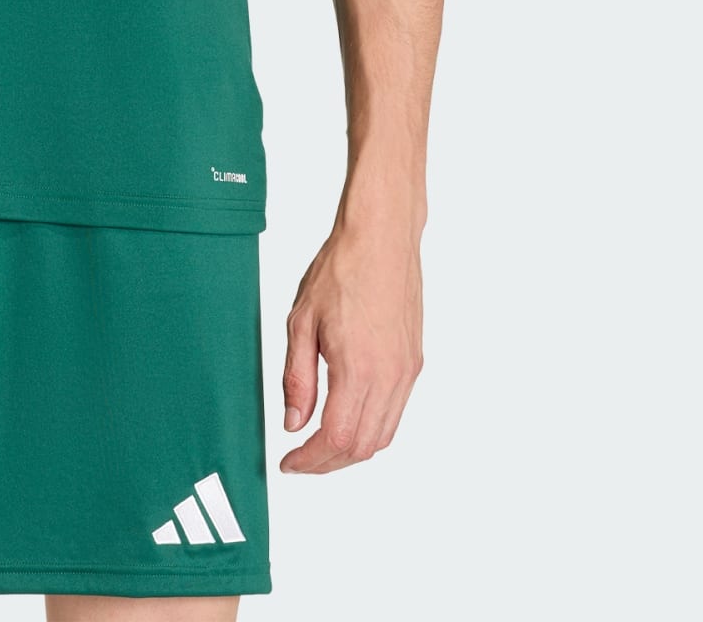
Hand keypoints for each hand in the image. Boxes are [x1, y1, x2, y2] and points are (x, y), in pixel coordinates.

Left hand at [280, 224, 422, 473]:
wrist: (381, 237)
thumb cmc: (340, 269)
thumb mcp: (301, 320)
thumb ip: (296, 377)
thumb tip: (293, 423)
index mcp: (358, 368)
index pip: (335, 438)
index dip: (310, 460)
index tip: (288, 463)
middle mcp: (389, 377)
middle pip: (361, 447)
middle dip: (327, 463)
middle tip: (300, 460)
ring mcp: (406, 372)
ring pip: (382, 436)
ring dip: (350, 451)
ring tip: (319, 445)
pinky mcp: (414, 363)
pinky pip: (395, 414)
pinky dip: (370, 429)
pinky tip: (347, 418)